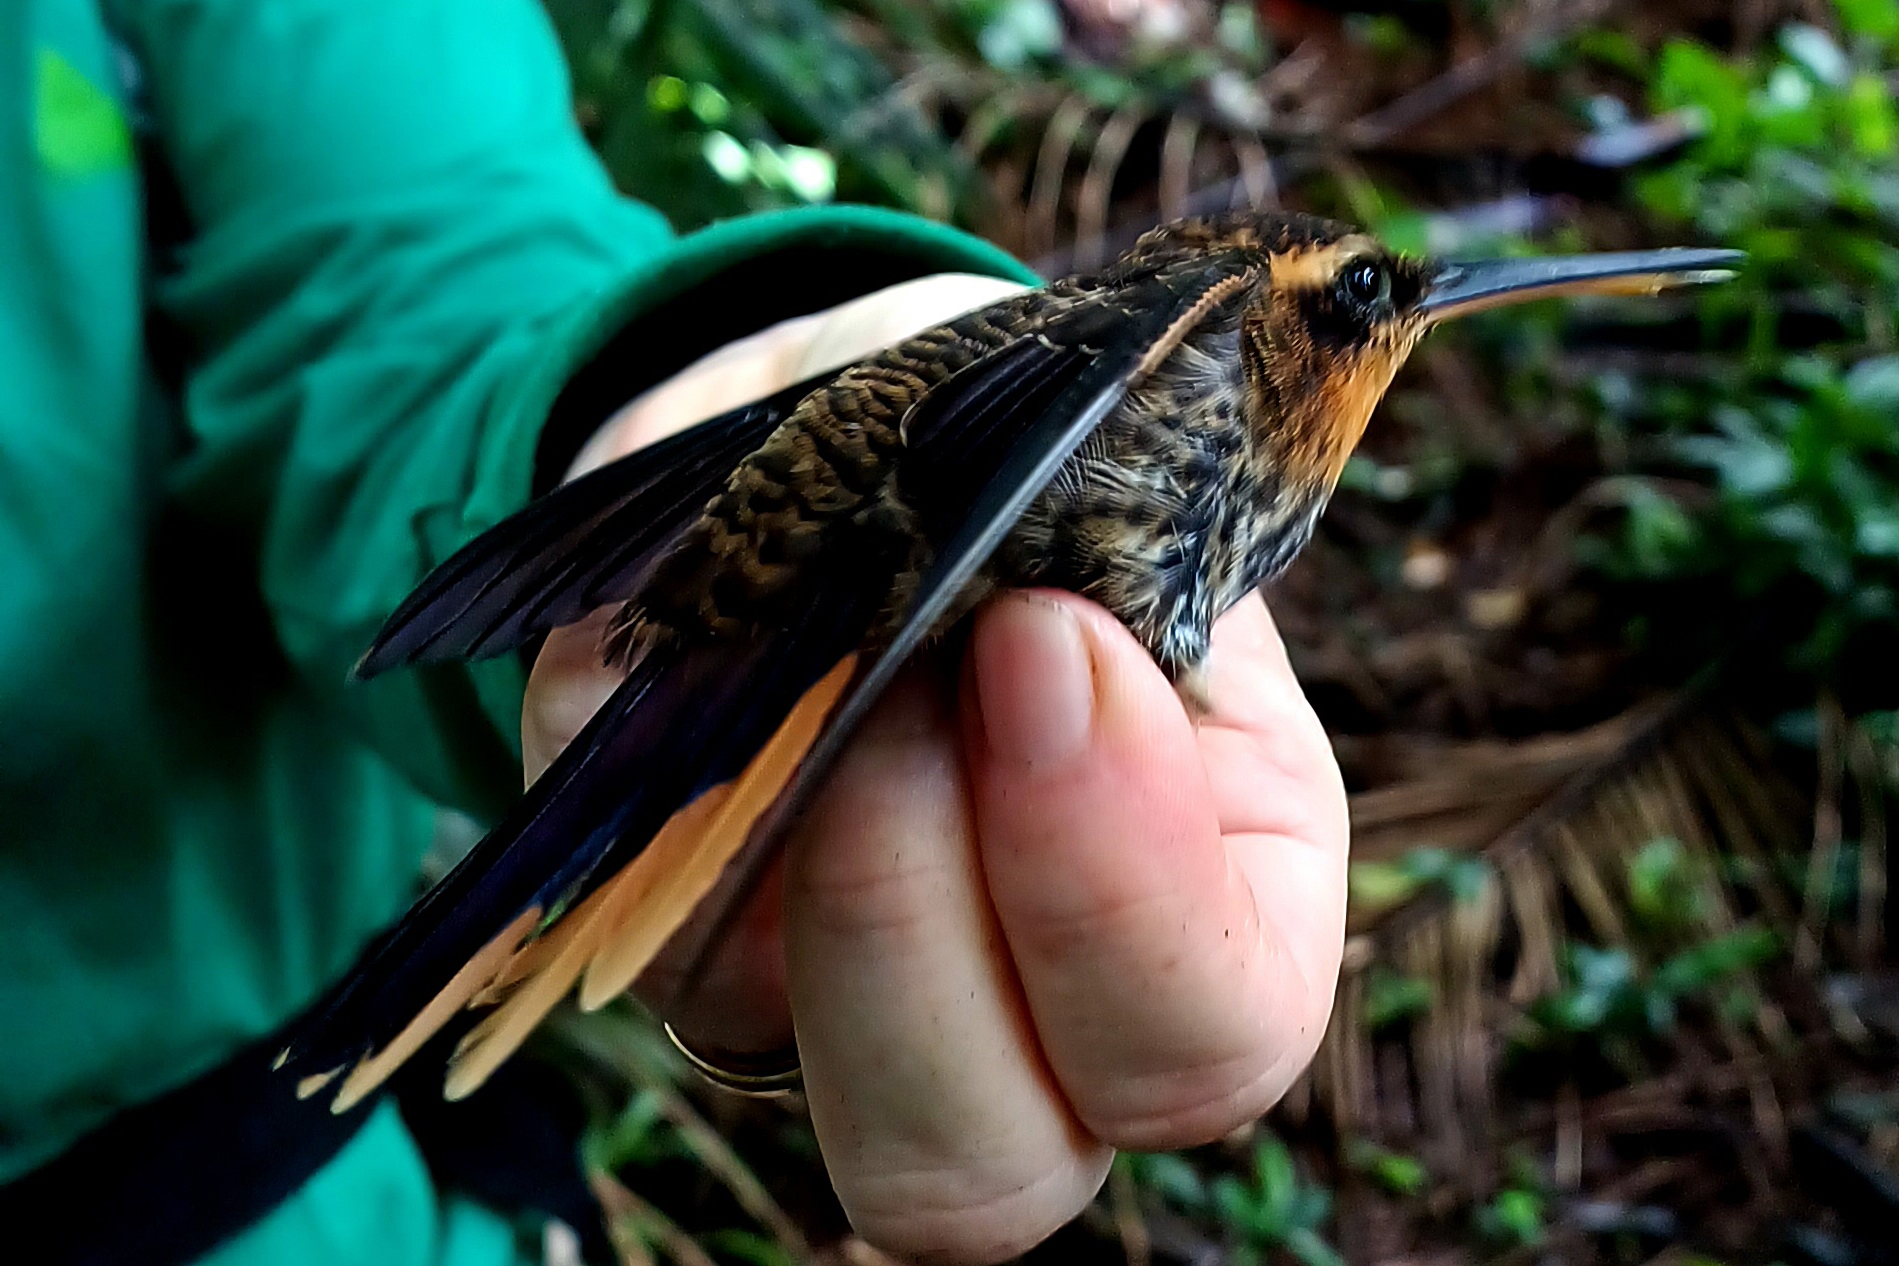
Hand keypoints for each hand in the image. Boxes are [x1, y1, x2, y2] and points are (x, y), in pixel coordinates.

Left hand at [522, 275, 1349, 1264]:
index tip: (1044, 638)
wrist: (872, 427)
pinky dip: (660, 811)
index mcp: (1214, 898)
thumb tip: (1030, 643)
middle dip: (918, 918)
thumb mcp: (1097, 466)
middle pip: (985, 1169)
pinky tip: (706, 662)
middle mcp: (1036, 1013)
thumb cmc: (1031, 447)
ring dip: (789, 886)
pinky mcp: (692, 962)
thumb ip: (1093, 550)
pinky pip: (642, 952)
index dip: (1115, 882)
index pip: (1207, 1032)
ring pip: (795, 1107)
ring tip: (803, 674)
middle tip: (906, 682)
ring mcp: (850, 1015)